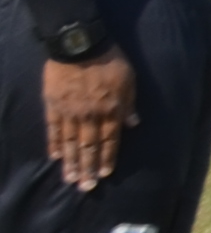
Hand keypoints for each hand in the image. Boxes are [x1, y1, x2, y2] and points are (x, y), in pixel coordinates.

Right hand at [41, 52, 129, 190]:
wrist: (79, 45)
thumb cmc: (110, 60)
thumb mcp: (129, 81)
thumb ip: (129, 105)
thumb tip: (133, 125)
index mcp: (111, 110)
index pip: (109, 141)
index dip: (106, 159)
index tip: (104, 175)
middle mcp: (90, 115)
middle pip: (89, 147)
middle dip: (88, 168)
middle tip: (85, 187)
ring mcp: (70, 112)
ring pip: (71, 142)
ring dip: (71, 162)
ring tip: (70, 178)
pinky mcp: (54, 105)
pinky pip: (54, 129)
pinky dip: (55, 143)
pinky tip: (56, 156)